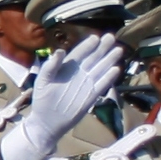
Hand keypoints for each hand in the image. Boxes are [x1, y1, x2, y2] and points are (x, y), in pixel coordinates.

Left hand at [0, 33, 122, 159]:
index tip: (95, 37)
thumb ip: (50, 66)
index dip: (87, 45)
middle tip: (111, 37)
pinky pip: (102, 85)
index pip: (79, 53)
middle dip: (102, 48)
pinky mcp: (91, 96)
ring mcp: (86, 85)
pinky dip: (109, 78)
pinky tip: (116, 69)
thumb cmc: (42, 100)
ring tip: (118, 50)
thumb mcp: (42, 81)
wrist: (47, 122)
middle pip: (92, 58)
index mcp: (66, 68)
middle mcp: (79, 74)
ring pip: (100, 69)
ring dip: (109, 60)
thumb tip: (60, 51)